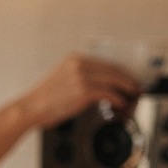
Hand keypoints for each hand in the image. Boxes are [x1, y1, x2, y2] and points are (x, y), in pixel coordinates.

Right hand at [18, 53, 143, 131]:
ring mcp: (82, 76)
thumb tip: (104, 86)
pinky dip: (119, 100)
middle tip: (137, 89)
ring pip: (115, 80)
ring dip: (128, 91)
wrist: (30, 108)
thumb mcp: (63, 79)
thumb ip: (82, 76)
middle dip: (129, 81)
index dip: (122, 72)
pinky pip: (110, 94)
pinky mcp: (84, 90)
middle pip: (114, 70)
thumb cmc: (45, 100)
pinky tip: (120, 106)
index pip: (107, 62)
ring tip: (132, 98)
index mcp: (75, 59)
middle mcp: (80, 64)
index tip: (130, 79)